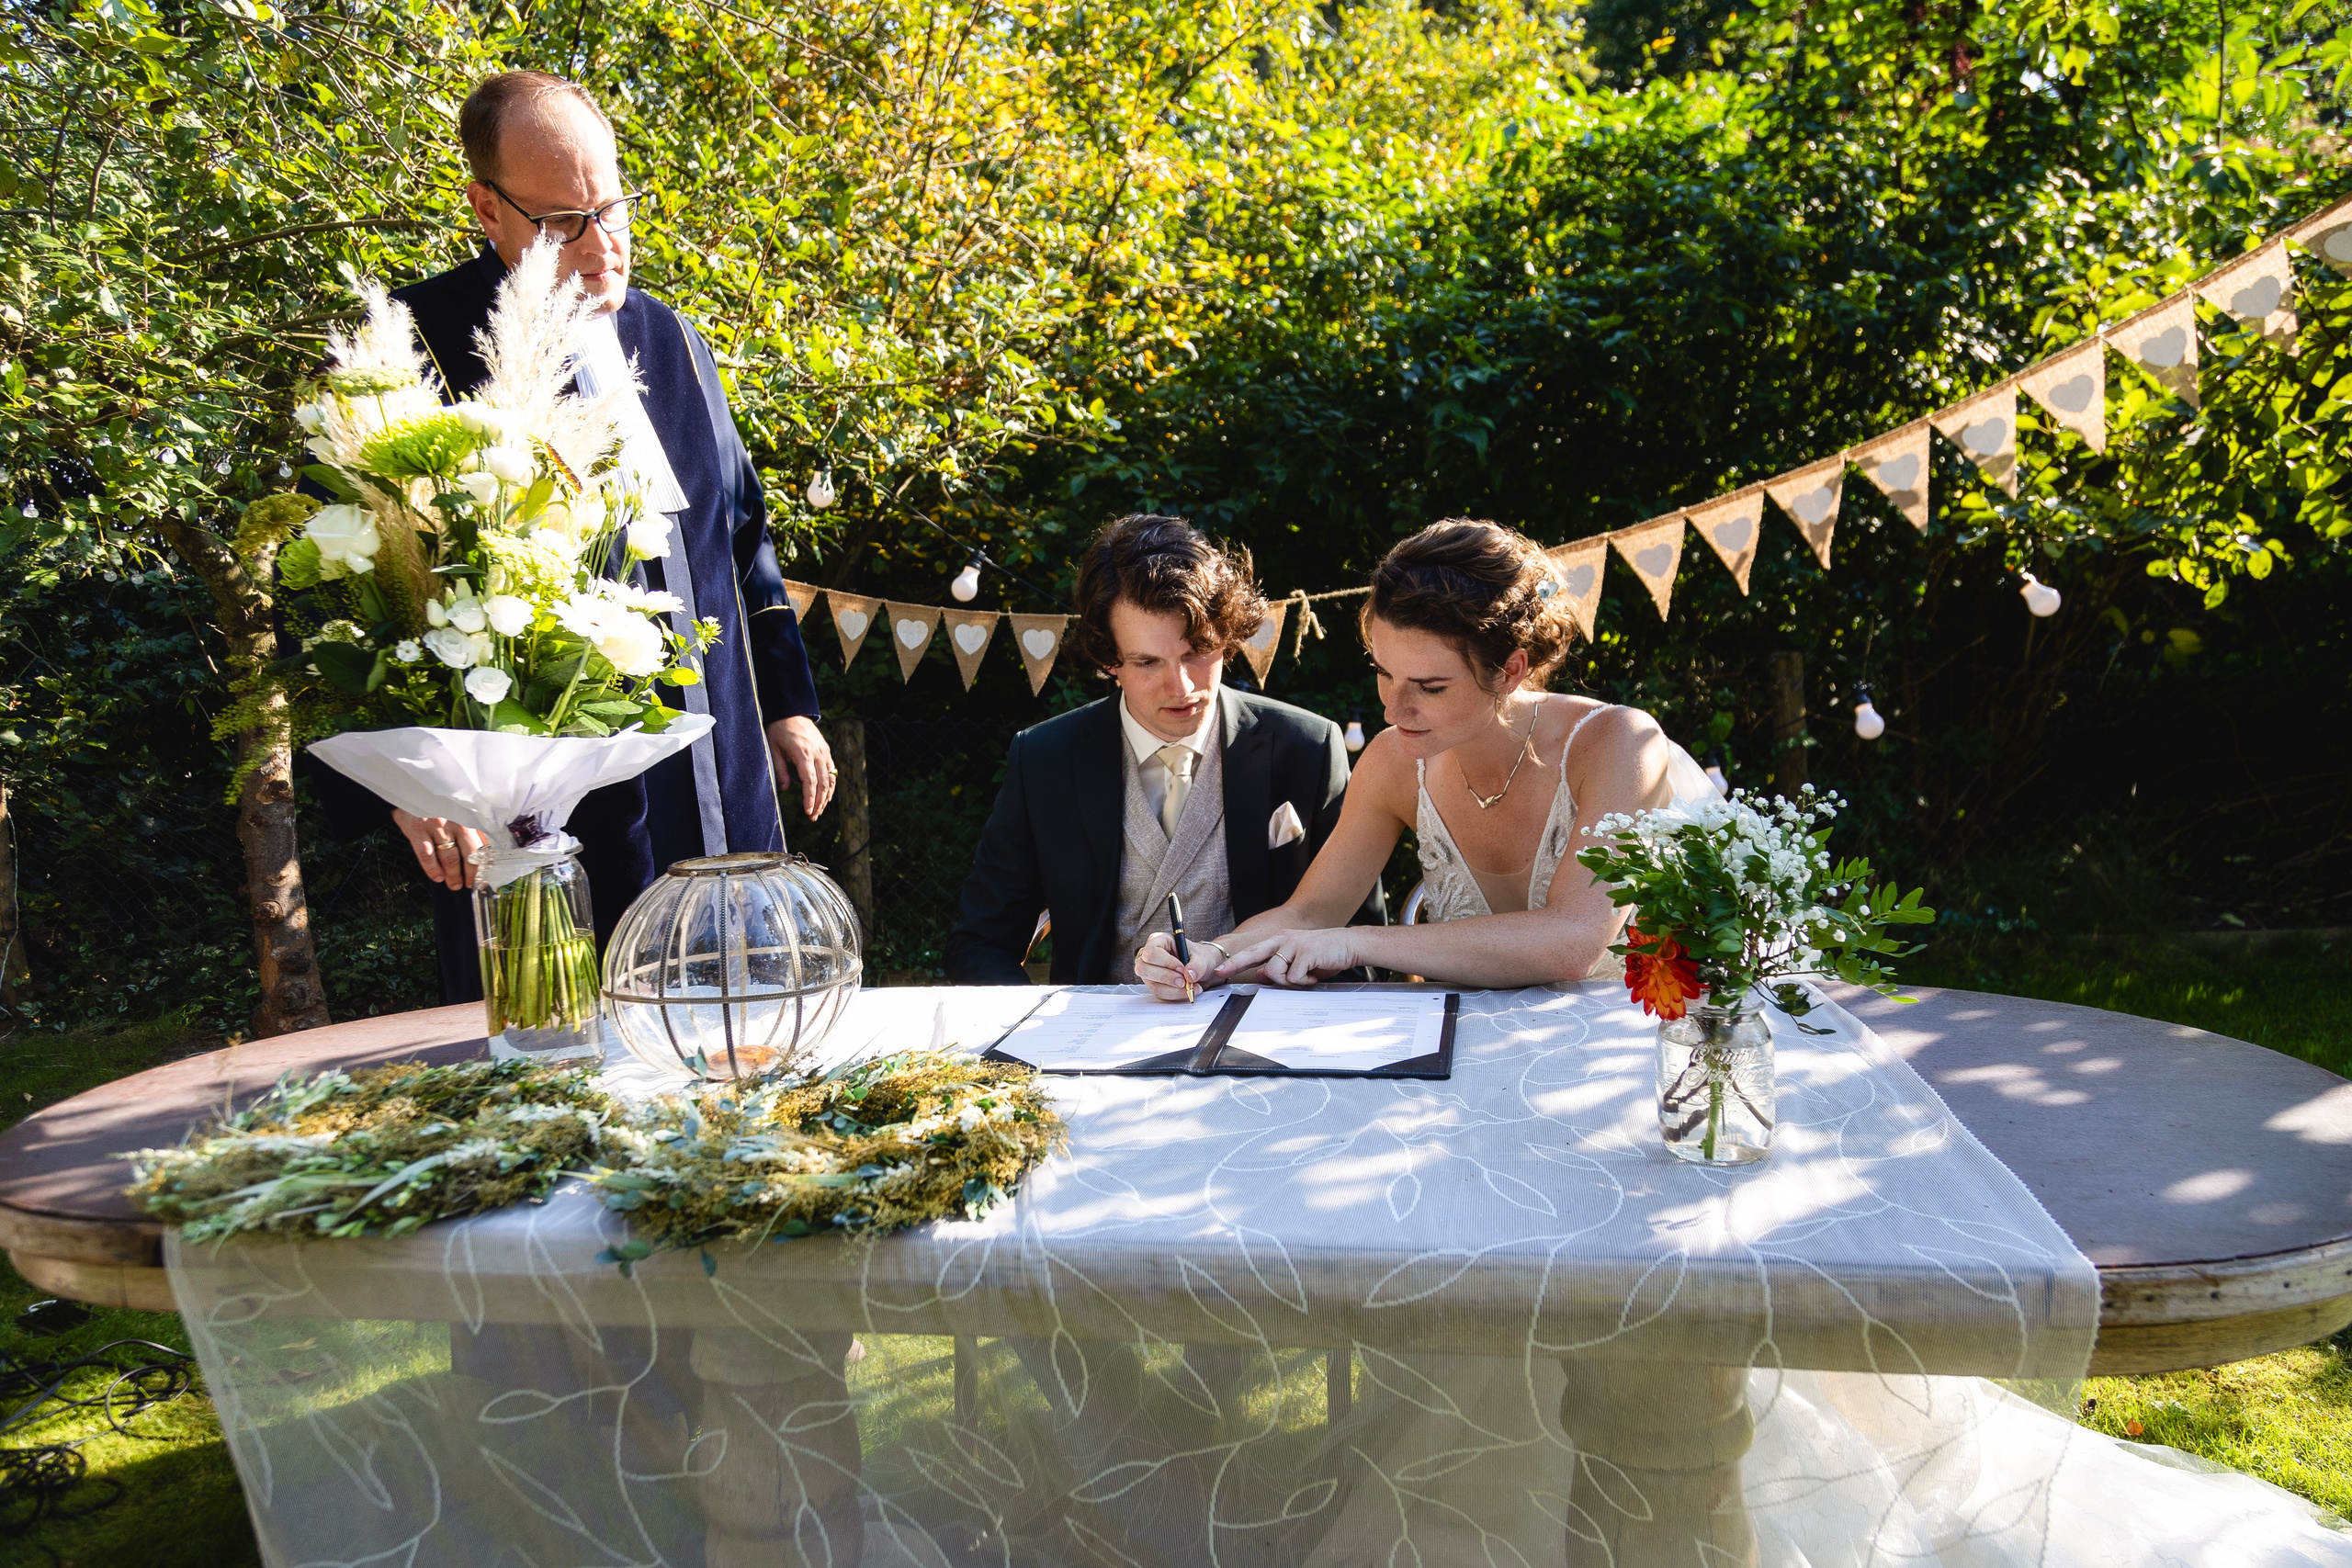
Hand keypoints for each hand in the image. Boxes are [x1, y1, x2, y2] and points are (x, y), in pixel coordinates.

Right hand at [392, 808, 486, 891]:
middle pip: (469, 853)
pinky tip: (437, 877)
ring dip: (453, 875)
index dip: (484, 864)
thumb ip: (473, 831)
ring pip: (449, 857)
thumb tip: (487, 855)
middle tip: (469, 885)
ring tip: (454, 885)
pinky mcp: (417, 829)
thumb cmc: (438, 808)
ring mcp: (436, 826)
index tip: (484, 878)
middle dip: (471, 873)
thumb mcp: (458, 814)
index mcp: (468, 818)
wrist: (409, 793)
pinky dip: (433, 869)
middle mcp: (455, 821)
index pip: (482, 845)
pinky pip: (427, 854)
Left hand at [766, 716, 835, 818]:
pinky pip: (832, 771)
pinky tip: (826, 797)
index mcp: (804, 753)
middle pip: (823, 783)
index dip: (810, 798)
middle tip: (813, 817)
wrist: (791, 712)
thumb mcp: (773, 749)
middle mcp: (818, 753)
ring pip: (830, 779)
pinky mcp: (826, 751)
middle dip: (819, 802)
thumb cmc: (779, 730)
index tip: (808, 811)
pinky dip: (831, 786)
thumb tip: (784, 789)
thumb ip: (779, 769)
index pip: (810, 781)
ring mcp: (824, 752)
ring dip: (826, 797)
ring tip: (819, 811)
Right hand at [1134, 931, 1216, 1002]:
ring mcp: (1149, 972)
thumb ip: (1197, 965)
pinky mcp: (1154, 984)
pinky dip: (1174, 995)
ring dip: (1173, 989)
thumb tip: (1189, 975)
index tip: (1182, 969)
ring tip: (1190, 987)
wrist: (1199, 969)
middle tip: (1184, 981)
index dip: (1166, 962)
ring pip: (1153, 984)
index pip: (1151, 952)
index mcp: (1158, 941)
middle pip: (1143, 969)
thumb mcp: (1202, 958)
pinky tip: (1186, 991)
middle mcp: (1149, 956)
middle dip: (1166, 977)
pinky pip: (1159, 993)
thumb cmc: (1197, 958)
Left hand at [1213, 928, 1357, 988]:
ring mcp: (1294, 944)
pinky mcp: (1305, 952)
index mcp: (1280, 940)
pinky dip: (1304, 982)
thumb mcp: (1299, 962)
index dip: (1235, 961)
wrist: (1350, 945)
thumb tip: (1260, 975)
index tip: (1219, 970)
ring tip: (1305, 978)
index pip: (1253, 952)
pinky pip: (1294, 977)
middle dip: (1235, 964)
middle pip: (1254, 955)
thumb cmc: (1325, 955)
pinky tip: (1314, 976)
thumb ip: (1280, 968)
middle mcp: (1284, 939)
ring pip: (1275, 971)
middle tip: (1221, 972)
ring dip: (1289, 981)